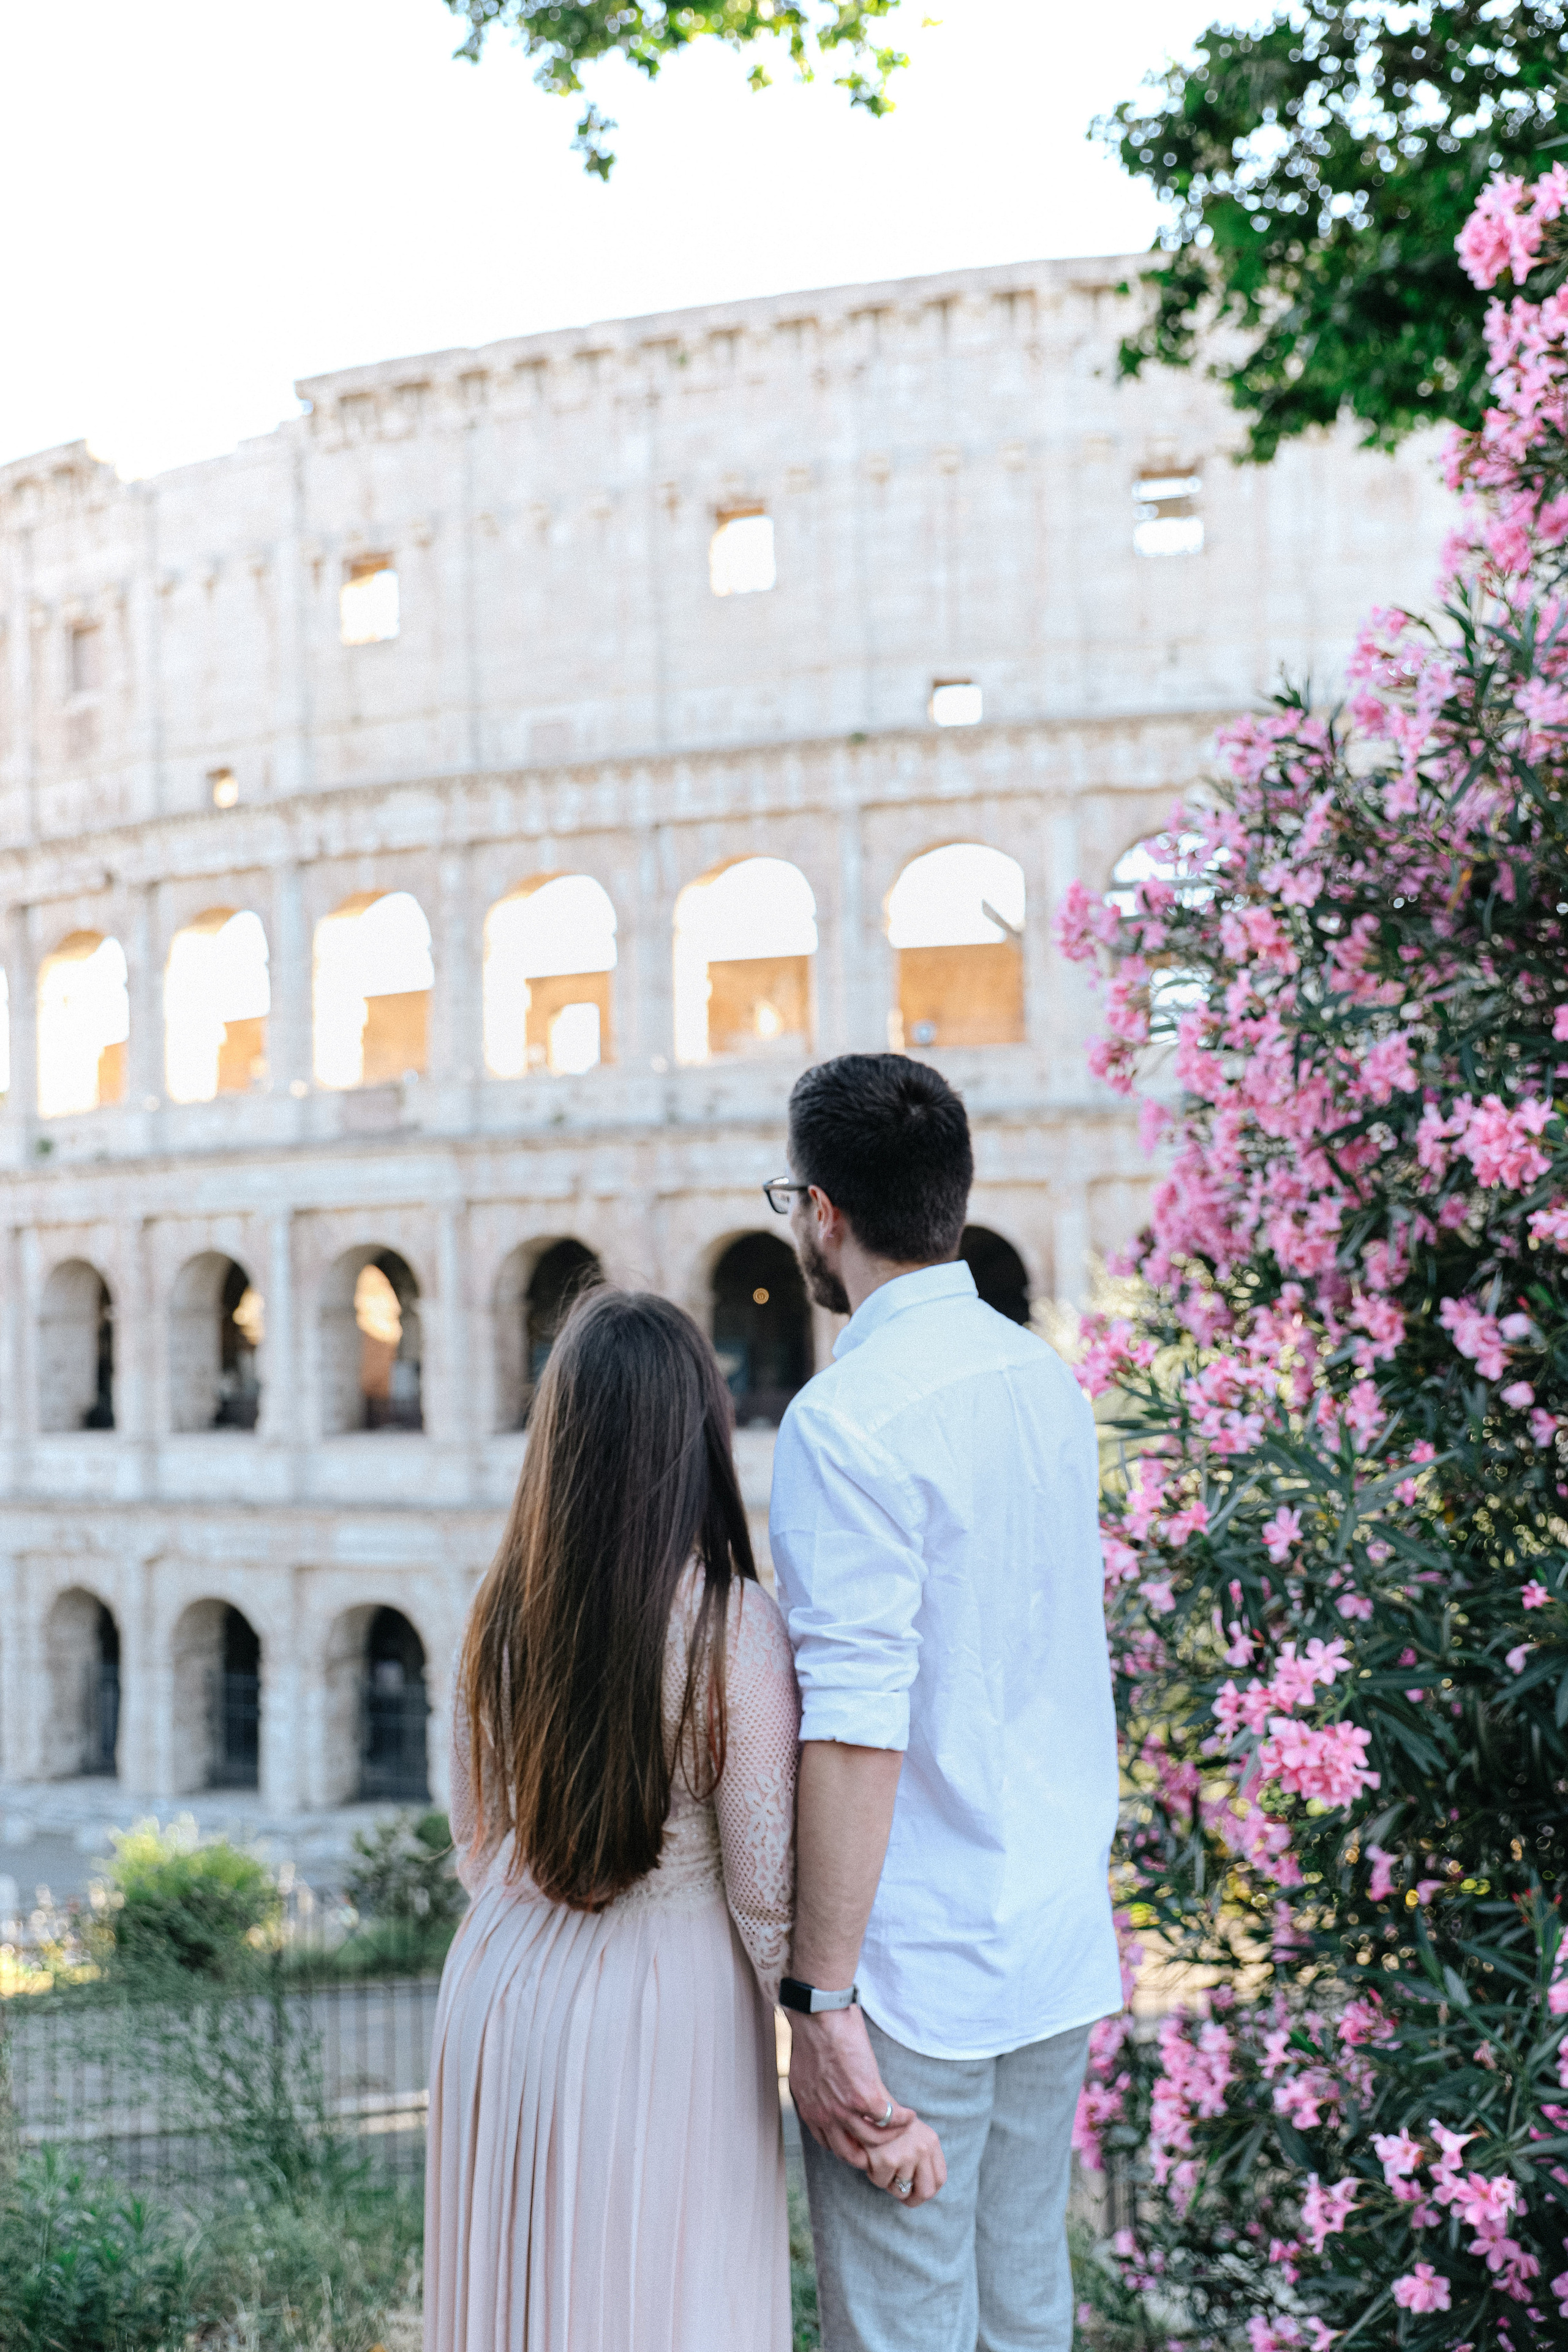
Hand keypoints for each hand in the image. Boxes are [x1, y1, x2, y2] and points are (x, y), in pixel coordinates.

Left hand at [788, 2005, 914, 2169]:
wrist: (817, 2017)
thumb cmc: (810, 2035)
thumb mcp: (804, 2074)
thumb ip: (813, 2092)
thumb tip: (823, 2096)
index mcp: (810, 2111)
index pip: (829, 2145)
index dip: (847, 2146)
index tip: (859, 2141)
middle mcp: (825, 2117)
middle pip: (850, 2154)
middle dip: (869, 2154)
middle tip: (883, 2146)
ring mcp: (845, 2110)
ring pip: (874, 2141)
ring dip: (892, 2137)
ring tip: (902, 2129)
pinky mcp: (864, 2097)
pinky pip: (890, 2119)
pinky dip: (903, 2119)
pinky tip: (910, 2115)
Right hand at [864, 2115, 946, 2209]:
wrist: (869, 2107)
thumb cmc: (890, 2125)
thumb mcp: (914, 2136)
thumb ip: (923, 2159)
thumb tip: (923, 2193)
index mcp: (931, 2141)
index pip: (939, 2179)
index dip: (926, 2191)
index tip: (914, 2192)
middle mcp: (923, 2148)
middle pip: (926, 2192)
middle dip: (912, 2199)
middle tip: (900, 2195)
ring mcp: (906, 2154)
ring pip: (900, 2190)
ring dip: (888, 2183)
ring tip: (881, 2165)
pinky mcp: (887, 2159)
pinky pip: (882, 2183)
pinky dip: (874, 2175)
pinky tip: (871, 2159)